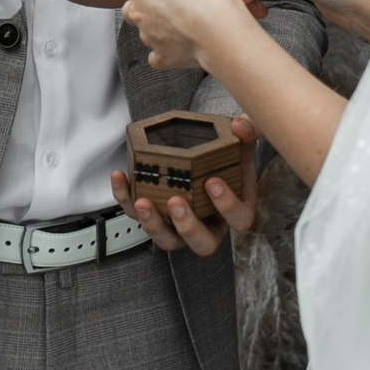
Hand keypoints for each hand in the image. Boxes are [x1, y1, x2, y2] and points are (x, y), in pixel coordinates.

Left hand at [114, 114, 258, 257]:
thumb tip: (241, 125)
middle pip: (203, 243)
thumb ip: (248, 133)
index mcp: (235, 209)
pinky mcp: (155, 215)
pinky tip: (121, 177)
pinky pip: (137, 215)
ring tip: (143, 202)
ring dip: (153, 224)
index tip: (212, 182)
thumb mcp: (242, 140)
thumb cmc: (226, 154)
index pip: (240, 219)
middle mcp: (209, 224)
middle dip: (188, 226)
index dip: (227, 206)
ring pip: (167, 240)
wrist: (203, 152)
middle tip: (176, 201)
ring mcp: (180, 225)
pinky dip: (125, 198)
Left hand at [120, 0, 251, 68]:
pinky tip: (184, 42)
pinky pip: (157, 54)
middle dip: (149, 5)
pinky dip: (167, 50)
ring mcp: (146, 34)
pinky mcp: (160, 56)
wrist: (222, 32)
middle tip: (175, 1)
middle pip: (133, 5)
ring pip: (144, 30)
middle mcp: (137, 8)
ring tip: (185, 22)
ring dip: (158, 27)